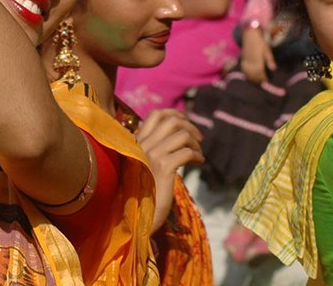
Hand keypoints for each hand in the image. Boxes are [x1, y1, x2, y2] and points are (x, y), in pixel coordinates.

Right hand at [135, 109, 203, 233]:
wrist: (133, 218)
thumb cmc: (139, 196)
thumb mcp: (142, 168)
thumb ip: (150, 152)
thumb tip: (170, 140)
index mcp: (136, 143)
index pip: (155, 115)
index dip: (174, 114)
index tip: (185, 122)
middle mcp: (142, 145)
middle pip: (171, 121)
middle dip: (189, 126)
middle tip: (199, 139)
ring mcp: (152, 155)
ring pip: (182, 135)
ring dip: (196, 143)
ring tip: (199, 154)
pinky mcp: (163, 168)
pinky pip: (187, 152)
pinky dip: (198, 155)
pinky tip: (199, 163)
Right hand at [238, 24, 274, 82]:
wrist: (249, 35)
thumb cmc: (260, 42)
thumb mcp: (267, 50)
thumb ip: (270, 60)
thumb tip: (274, 69)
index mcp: (257, 60)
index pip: (260, 73)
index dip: (264, 78)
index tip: (267, 81)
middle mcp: (250, 62)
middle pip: (254, 75)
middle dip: (258, 80)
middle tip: (263, 84)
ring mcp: (245, 61)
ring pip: (248, 74)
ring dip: (253, 79)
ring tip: (257, 82)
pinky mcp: (242, 60)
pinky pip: (244, 70)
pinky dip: (247, 75)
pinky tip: (250, 76)